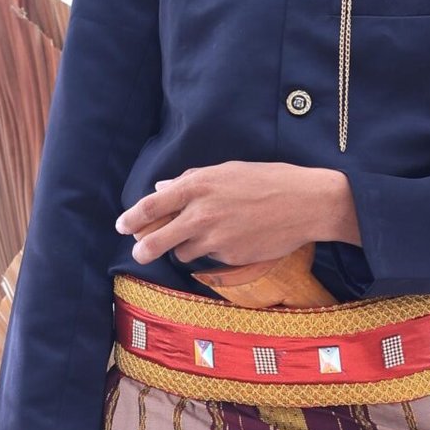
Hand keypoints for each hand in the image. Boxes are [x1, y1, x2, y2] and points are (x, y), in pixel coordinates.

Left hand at [116, 162, 357, 266]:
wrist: (306, 204)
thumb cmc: (268, 180)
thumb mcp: (227, 171)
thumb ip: (191, 181)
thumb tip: (163, 188)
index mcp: (198, 186)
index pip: (151, 206)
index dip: (132, 218)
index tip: (123, 226)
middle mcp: (201, 214)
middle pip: (157, 240)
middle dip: (143, 249)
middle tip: (139, 253)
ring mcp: (214, 238)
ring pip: (183, 252)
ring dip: (186, 248)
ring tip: (207, 235)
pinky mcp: (229, 257)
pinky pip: (210, 258)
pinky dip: (213, 252)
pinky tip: (232, 238)